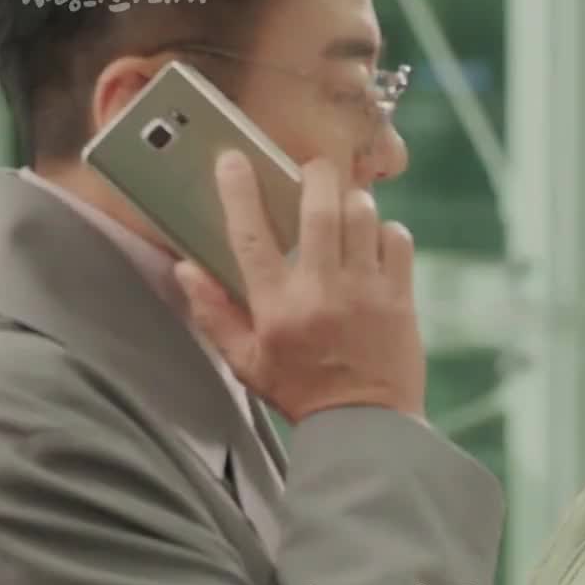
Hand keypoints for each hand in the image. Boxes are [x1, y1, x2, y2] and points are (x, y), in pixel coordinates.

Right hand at [174, 150, 425, 423]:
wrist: (365, 424)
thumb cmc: (302, 391)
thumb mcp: (246, 361)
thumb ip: (214, 314)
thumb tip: (185, 269)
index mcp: (277, 306)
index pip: (251, 235)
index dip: (239, 191)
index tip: (233, 160)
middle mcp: (321, 291)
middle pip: (319, 208)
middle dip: (315, 175)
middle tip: (312, 169)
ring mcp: (365, 291)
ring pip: (362, 216)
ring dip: (353, 202)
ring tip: (345, 207)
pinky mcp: (400, 297)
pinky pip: (398, 240)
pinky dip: (387, 231)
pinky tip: (377, 241)